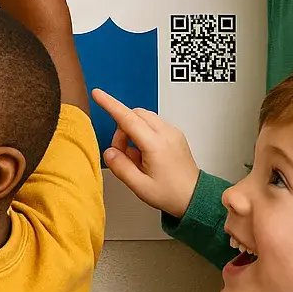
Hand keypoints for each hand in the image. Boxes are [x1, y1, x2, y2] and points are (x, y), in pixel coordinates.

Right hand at [91, 88, 199, 218]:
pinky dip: (142, 133)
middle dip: (121, 129)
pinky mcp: (175, 134)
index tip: (97, 94)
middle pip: (134, 115)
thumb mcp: (139, 186)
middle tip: (121, 152)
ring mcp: (172, 132)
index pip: (128, 118)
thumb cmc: (171, 194)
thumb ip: (121, 167)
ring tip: (134, 156)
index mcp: (156, 145)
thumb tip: (109, 152)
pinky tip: (144, 153)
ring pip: (143, 118)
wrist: (195, 198)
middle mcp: (166, 133)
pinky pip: (152, 124)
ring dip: (131, 130)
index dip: (110, 104)